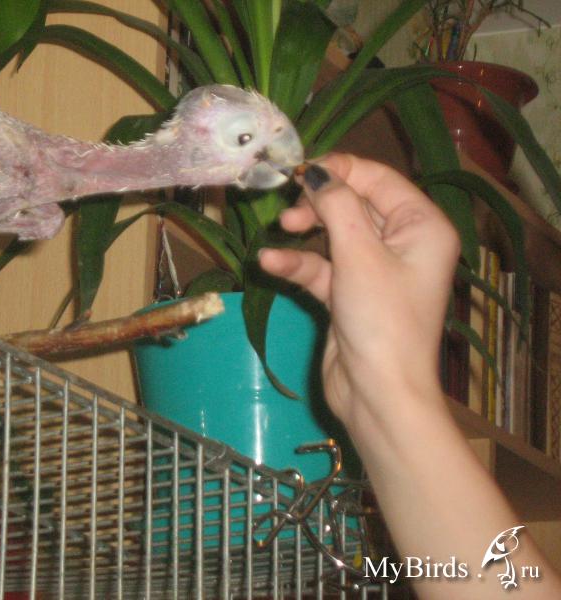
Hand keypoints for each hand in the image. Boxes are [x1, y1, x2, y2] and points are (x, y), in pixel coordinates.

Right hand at [259, 153, 459, 427]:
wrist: (378, 395)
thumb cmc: (381, 320)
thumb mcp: (359, 255)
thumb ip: (336, 206)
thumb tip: (316, 172)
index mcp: (422, 226)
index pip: (379, 179)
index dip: (339, 170)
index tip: (298, 171)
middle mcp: (403, 242)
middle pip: (354, 204)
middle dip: (317, 204)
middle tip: (288, 211)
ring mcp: (374, 270)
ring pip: (334, 235)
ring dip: (304, 233)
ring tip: (279, 231)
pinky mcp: (349, 294)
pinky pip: (322, 267)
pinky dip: (298, 264)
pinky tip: (270, 264)